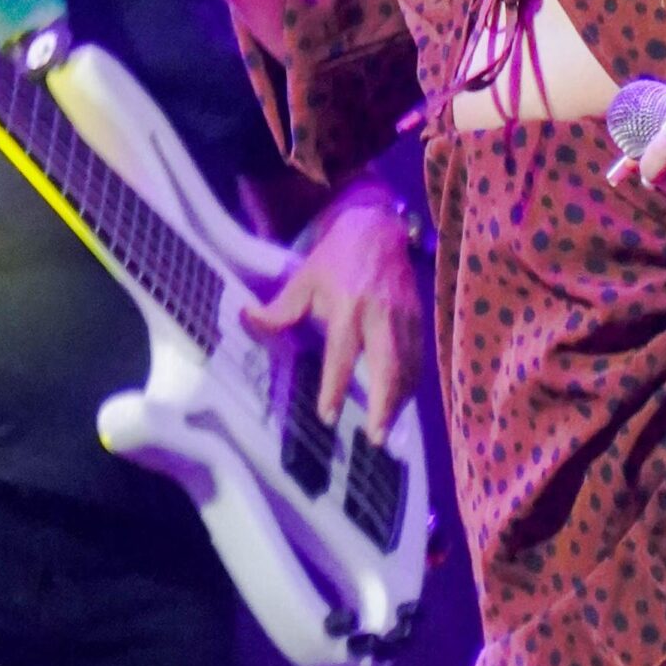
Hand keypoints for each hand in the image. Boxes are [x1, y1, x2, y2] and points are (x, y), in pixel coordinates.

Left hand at [241, 188, 423, 444]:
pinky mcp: (418, 319)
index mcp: (348, 305)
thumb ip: (279, 308)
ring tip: (386, 429)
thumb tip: (247, 320)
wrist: (379, 227)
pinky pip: (418, 358)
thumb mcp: (303, 278)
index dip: (336, 386)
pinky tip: (400, 403)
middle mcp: (380, 315)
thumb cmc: (336, 256)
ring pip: (408, 367)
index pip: (342, 354)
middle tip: (376, 438)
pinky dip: (411, 384)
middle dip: (385, 405)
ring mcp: (404, 318)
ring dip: (399, 402)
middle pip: (389, 366)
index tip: (328, 415)